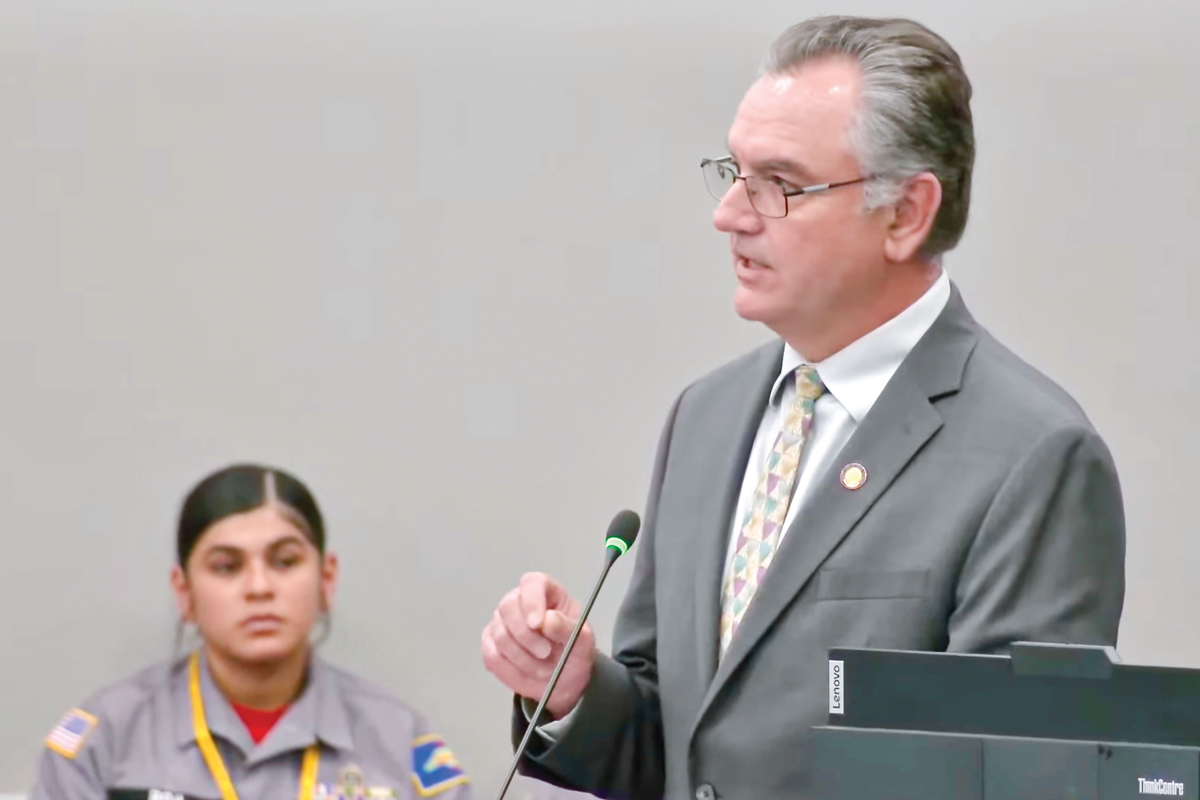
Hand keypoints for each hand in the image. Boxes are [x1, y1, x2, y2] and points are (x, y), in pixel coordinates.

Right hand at [481, 572, 594, 719]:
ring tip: (543, 668)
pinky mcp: (490, 643)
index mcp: (546, 592)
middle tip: (545, 653)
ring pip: (500, 634)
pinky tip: (527, 671)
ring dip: (522, 657)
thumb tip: (548, 619)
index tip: (537, 624)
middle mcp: (519, 601)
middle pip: (508, 606)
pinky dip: (510, 669)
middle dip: (526, 635)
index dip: (532, 601)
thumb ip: (568, 628)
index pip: (532, 583)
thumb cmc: (573, 652)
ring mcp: (502, 621)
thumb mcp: (582, 642)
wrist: (561, 680)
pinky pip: (492, 654)